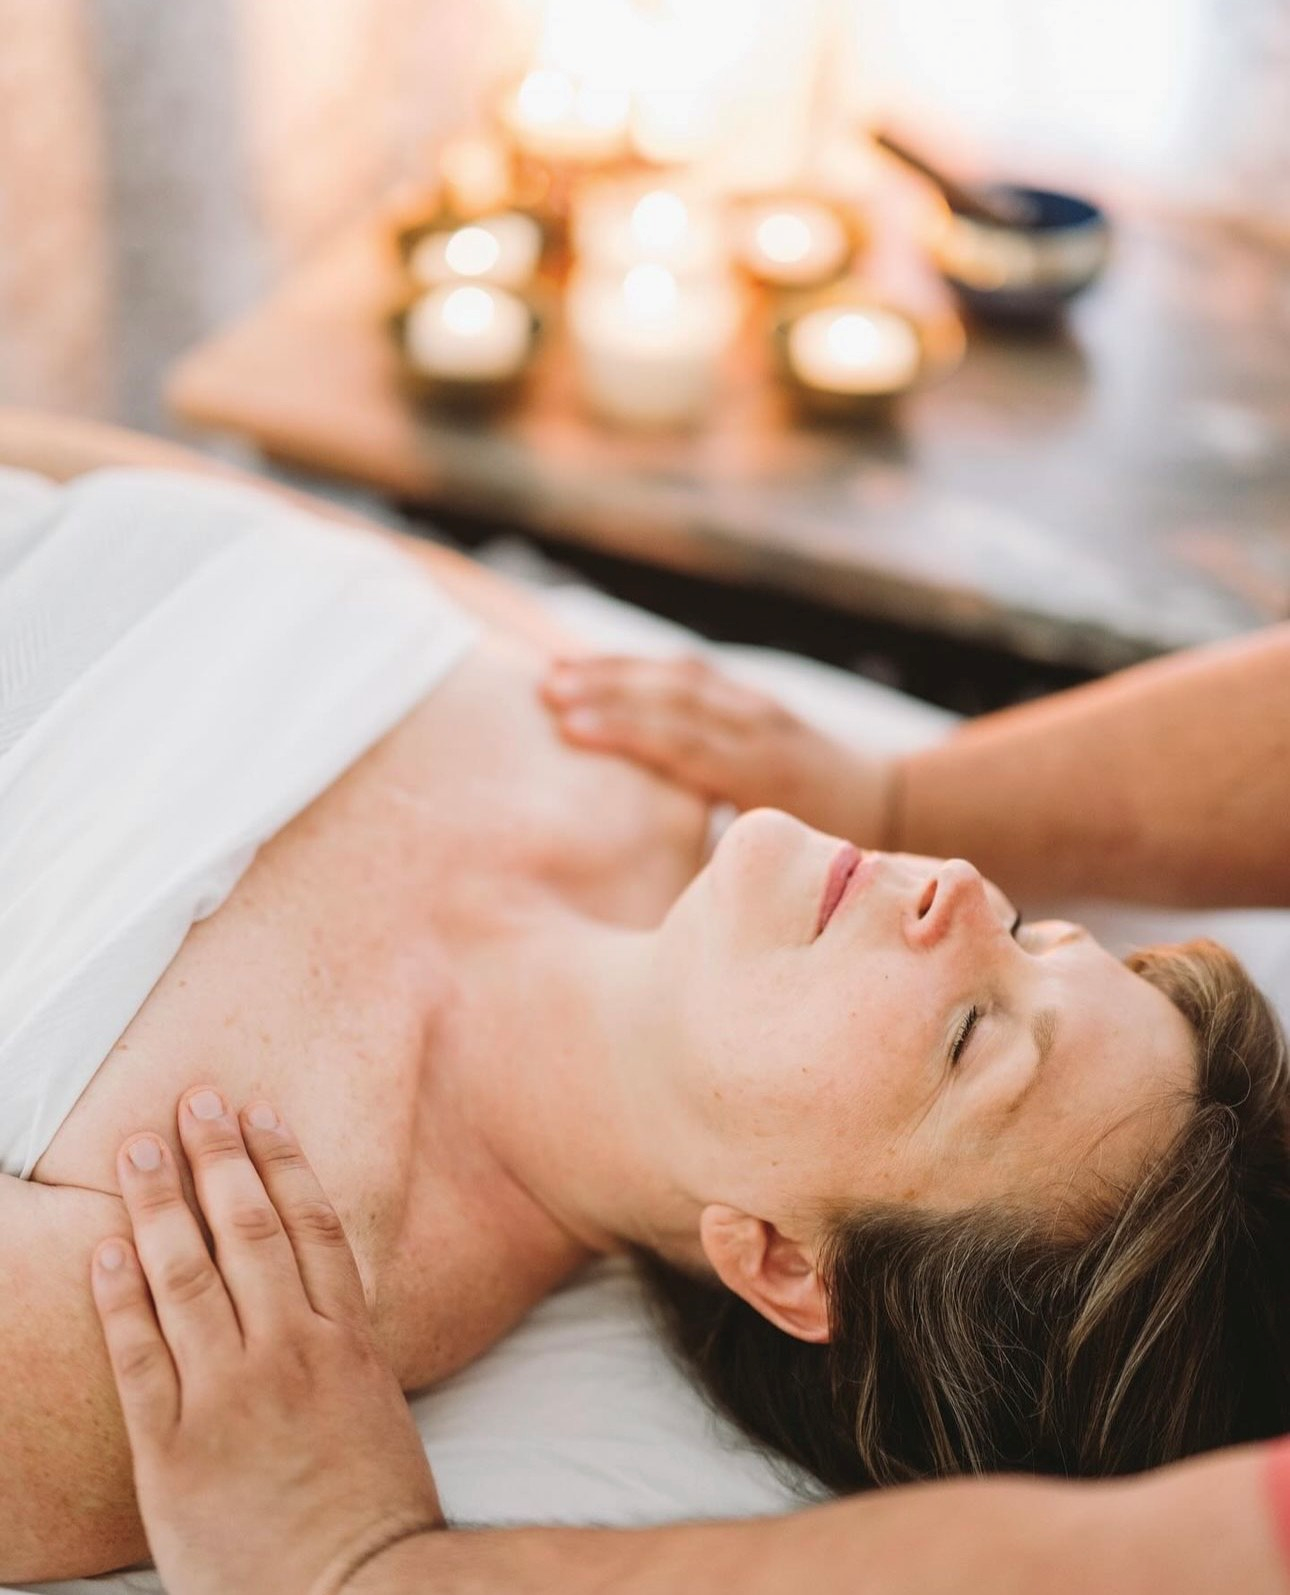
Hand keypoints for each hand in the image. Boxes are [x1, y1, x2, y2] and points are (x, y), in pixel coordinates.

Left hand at [90, 1089, 441, 1594]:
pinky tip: (105, 1253)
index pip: (312, 1228)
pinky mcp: (174, 1449)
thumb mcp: (378, 1410)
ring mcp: (231, 1396)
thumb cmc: (374, 1510)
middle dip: (219, 1159)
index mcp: (347, 1342)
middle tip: (195, 1102)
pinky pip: (140, 1358)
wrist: (358, 1591)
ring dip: (161, 1206)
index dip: (284, 1163)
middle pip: (251, 1231)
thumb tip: (316, 1305)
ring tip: (138, 1152)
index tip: (262, 1116)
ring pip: (190, 1276)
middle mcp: (290, 1352)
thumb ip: (343, 1352)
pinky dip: (120, 1300)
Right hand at [541, 653, 896, 842]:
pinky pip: (690, 674)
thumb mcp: (783, 869)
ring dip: (617, 672)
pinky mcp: (751, 697)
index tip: (569, 727)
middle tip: (546, 692)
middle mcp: (760, 728)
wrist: (887, 803)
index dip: (626, 730)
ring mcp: (758, 705)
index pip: (685, 742)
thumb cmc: (828, 851)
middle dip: (609, 689)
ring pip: (680, 676)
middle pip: (676, 698)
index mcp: (765, 774)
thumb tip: (664, 914)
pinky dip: (641, 670)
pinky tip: (598, 671)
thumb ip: (728, 876)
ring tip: (555, 674)